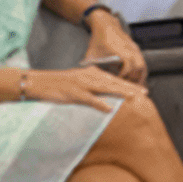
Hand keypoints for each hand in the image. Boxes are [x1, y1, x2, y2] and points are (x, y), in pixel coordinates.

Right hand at [23, 66, 147, 111]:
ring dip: (121, 93)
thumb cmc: (57, 85)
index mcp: (90, 73)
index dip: (128, 84)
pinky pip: (89, 99)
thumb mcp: (77, 82)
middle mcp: (89, 76)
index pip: (113, 79)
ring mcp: (81, 84)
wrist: (37, 82)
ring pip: (106, 88)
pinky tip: (110, 108)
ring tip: (134, 97)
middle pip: (114, 83)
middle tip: (145, 92)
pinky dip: (100, 103)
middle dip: (130, 87)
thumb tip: (106, 96)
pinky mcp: (73, 93)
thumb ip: (92, 87)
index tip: (141, 89)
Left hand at [83, 12, 145, 82]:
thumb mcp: (92, 53)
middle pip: (139, 68)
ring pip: (143, 65)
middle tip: (128, 89)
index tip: (119, 83)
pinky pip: (142, 62)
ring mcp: (135, 48)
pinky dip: (141, 71)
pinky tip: (137, 79)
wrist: (106, 24)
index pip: (128, 67)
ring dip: (140, 77)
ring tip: (135, 87)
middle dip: (134, 79)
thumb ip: (90, 66)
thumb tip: (87, 79)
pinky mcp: (136, 48)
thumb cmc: (98, 39)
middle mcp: (130, 49)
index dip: (124, 76)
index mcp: (120, 50)